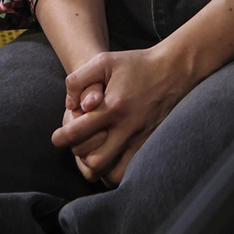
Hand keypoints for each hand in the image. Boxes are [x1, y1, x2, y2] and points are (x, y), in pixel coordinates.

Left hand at [51, 45, 200, 184]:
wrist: (175, 70)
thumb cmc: (137, 64)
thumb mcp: (104, 61)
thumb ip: (78, 80)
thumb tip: (70, 104)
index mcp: (113, 107)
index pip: (76, 133)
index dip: (60, 138)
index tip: (58, 137)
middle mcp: (127, 127)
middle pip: (93, 160)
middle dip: (79, 153)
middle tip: (78, 143)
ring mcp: (141, 138)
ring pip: (112, 172)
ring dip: (98, 168)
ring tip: (94, 154)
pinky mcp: (150, 143)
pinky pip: (130, 171)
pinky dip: (115, 172)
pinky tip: (111, 160)